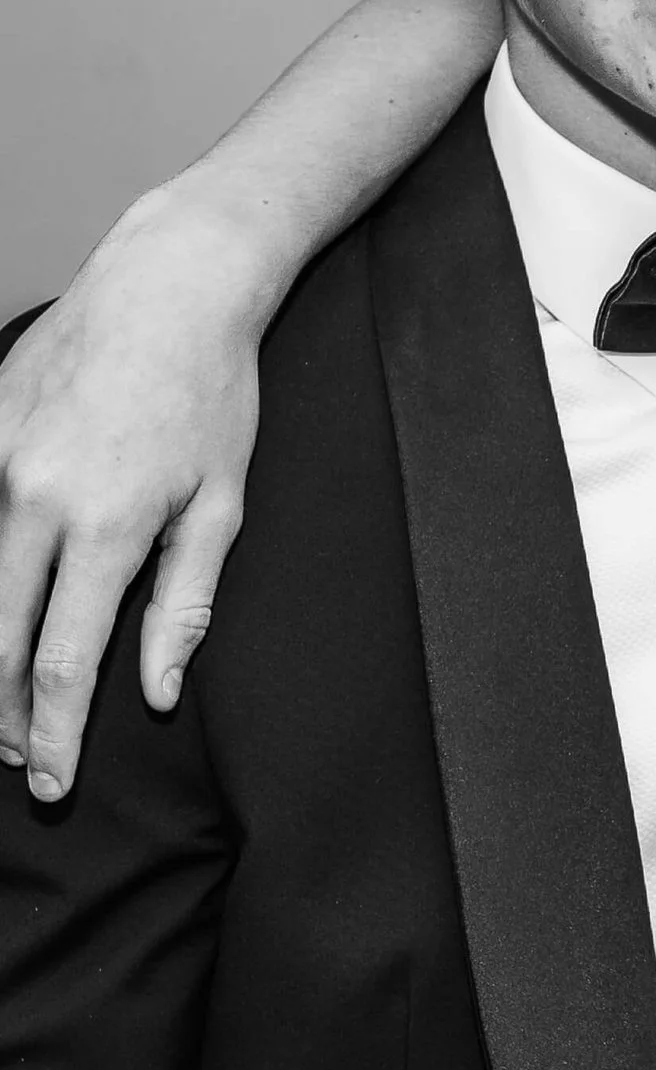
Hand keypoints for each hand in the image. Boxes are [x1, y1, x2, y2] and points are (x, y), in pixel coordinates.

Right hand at [0, 187, 267, 797]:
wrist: (166, 287)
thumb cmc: (210, 397)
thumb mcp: (220, 507)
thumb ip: (183, 606)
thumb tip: (157, 694)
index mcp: (104, 527)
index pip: (62, 664)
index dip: (52, 736)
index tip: (50, 783)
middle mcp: (31, 496)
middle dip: (1, 712)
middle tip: (17, 758)